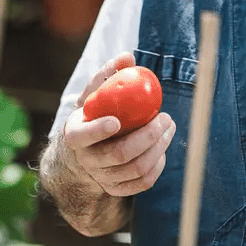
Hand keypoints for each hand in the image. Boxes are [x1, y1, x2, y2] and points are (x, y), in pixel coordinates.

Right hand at [63, 52, 175, 196]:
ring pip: (135, 168)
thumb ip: (107, 76)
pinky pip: (142, 182)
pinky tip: (163, 148)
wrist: (84, 154)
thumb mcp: (93, 96)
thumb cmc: (94, 116)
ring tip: (169, 127)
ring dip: (159, 147)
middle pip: (119, 154)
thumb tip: (127, 57)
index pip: (83, 137)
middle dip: (148, 136)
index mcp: (76, 136)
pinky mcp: (116, 189)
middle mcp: (87, 160)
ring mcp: (102, 177)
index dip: (98, 130)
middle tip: (166, 117)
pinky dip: (157, 166)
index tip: (117, 120)